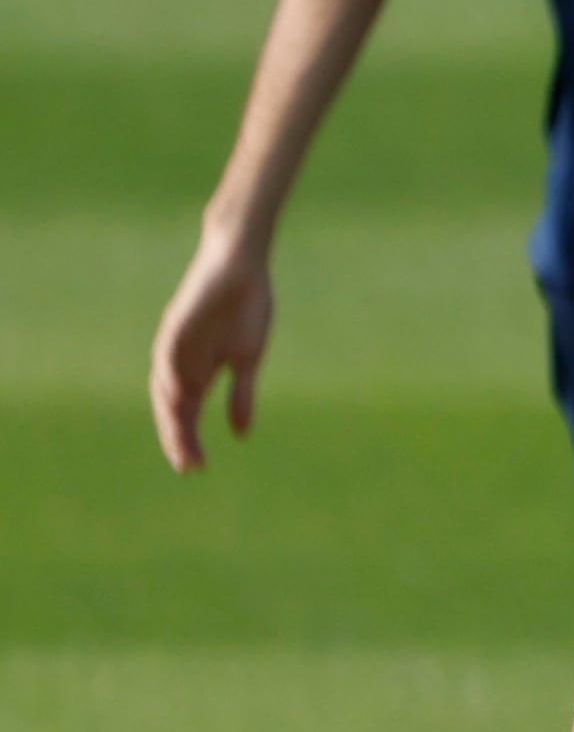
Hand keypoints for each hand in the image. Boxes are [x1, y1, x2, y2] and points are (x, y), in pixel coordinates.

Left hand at [151, 231, 272, 470]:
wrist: (242, 264)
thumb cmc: (246, 307)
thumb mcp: (248, 359)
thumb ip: (241, 395)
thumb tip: (239, 434)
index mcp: (199, 369)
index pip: (187, 411)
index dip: (188, 439)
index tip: (195, 468)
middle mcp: (181, 360)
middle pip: (173, 405)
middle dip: (178, 435)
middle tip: (186, 465)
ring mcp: (177, 342)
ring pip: (166, 384)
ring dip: (171, 414)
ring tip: (178, 441)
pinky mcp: (179, 323)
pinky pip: (168, 354)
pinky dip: (171, 376)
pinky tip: (178, 398)